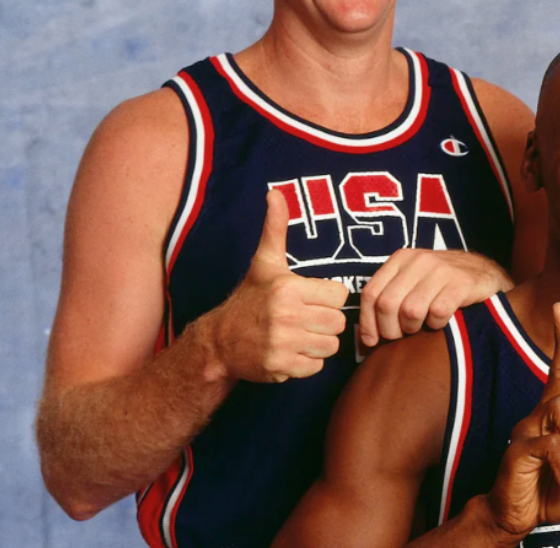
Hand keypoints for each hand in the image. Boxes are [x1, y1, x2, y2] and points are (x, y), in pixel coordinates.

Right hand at [203, 189, 348, 382]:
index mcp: (289, 287)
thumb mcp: (265, 262)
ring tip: (299, 335)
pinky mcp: (280, 367)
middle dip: (325, 322)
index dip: (327, 298)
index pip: (340, 295)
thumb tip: (275, 192)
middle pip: (338, 322)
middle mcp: (286, 315)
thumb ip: (275, 229)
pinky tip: (291, 351)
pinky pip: (317, 366)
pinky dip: (308, 363)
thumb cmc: (250, 299)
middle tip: (305, 319)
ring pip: (331, 346)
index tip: (310, 299)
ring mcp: (282, 343)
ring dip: (319, 343)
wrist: (219, 342)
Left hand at [358, 249, 514, 345]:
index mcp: (401, 259)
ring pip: (410, 311)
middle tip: (403, 336)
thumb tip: (362, 340)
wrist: (486, 275)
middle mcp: (419, 260)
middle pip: (387, 305)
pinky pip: (437, 312)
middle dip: (391, 330)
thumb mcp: (413, 284)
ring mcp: (442, 269)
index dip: (367, 323)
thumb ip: (388, 301)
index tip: (373, 342)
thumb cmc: (442, 287)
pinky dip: (437, 324)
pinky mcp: (462, 282)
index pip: (371, 293)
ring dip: (415, 328)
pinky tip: (442, 321)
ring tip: (423, 327)